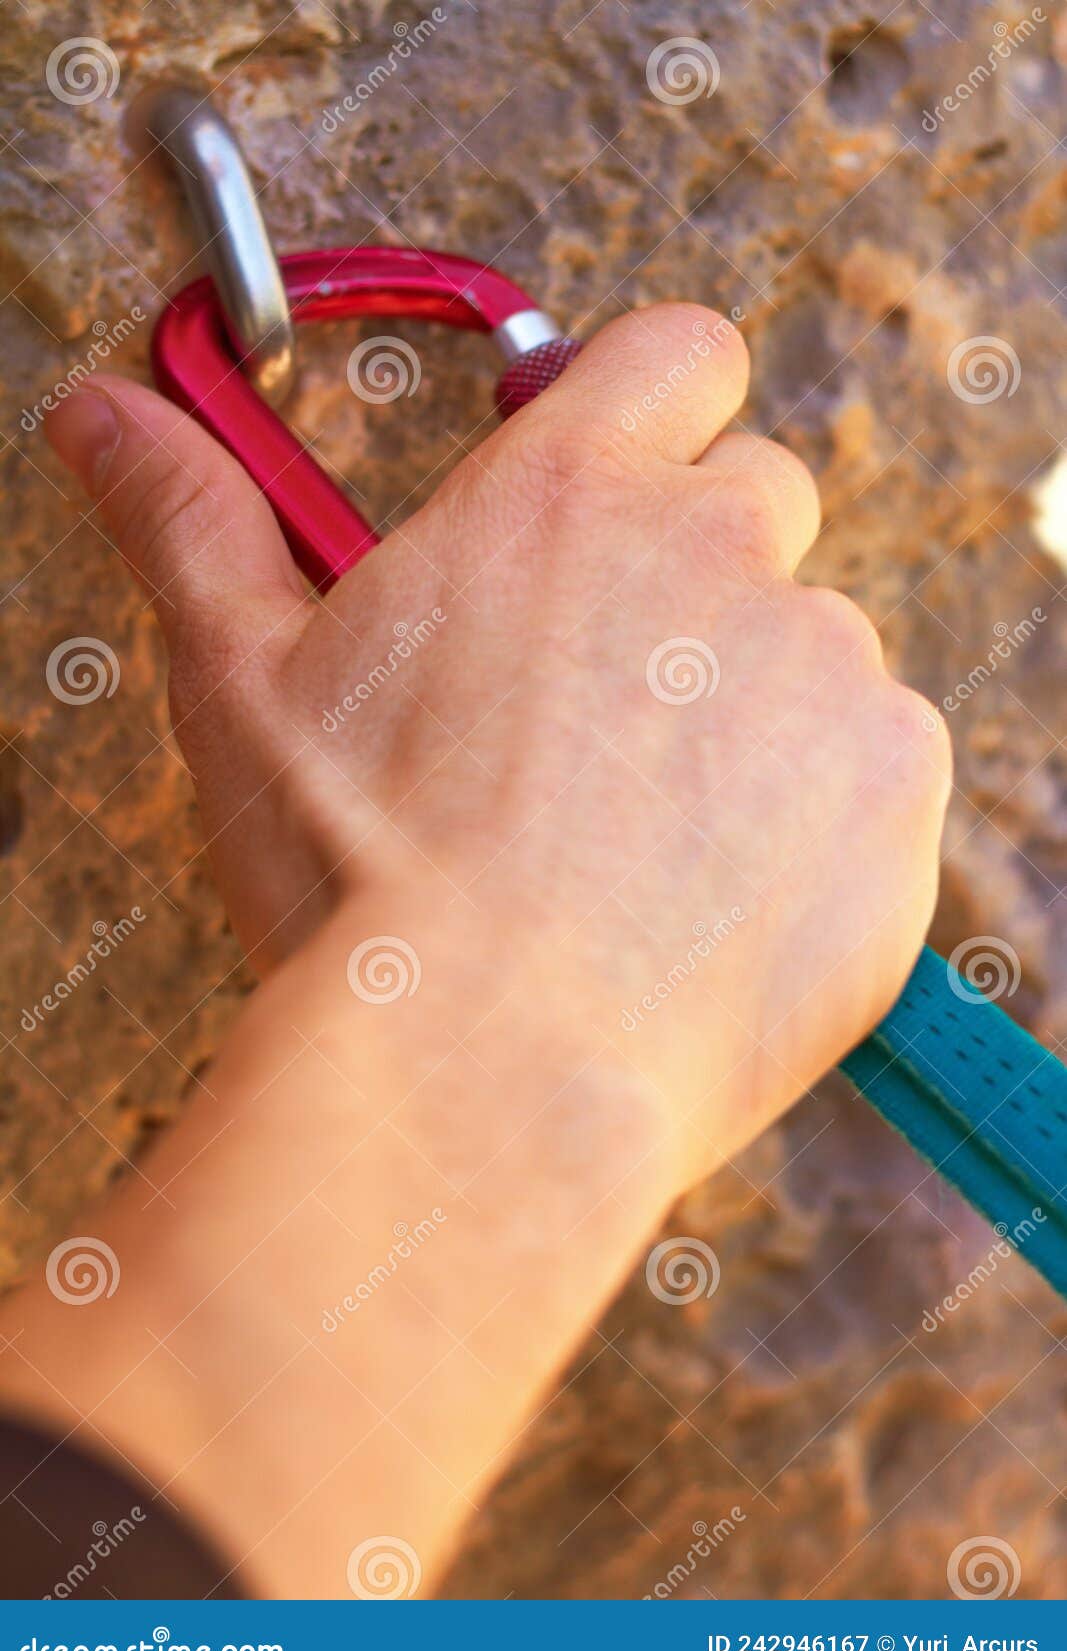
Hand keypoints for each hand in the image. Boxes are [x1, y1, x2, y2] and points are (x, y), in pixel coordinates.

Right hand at [47, 303, 950, 1182]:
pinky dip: (820, 812)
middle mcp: (719, 552)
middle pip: (758, 499)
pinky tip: (715, 890)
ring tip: (643, 828)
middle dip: (699, 572)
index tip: (617, 480)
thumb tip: (107, 415)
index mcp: (568, 493)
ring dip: (751, 708)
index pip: (678, 353)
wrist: (487, 1066)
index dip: (654, 407)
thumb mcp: (245, 681)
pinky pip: (877, 765)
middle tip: (608, 696)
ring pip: (815, 647)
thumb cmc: (364, 881)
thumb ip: (193, 518)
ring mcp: (825, 671)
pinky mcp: (892, 795)